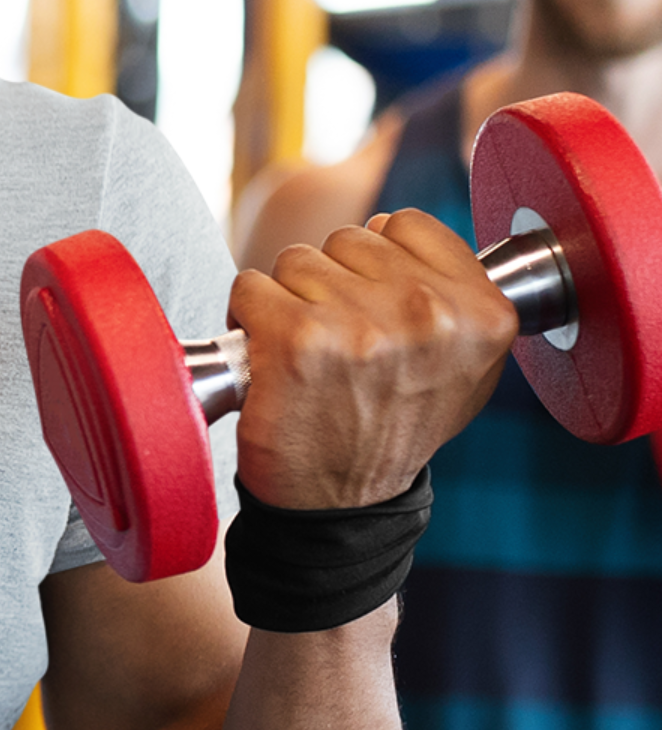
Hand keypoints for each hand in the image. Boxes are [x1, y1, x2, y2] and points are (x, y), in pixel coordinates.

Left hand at [230, 207, 516, 510]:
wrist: (341, 505)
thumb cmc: (394, 428)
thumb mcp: (464, 366)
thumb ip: (452, 293)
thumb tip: (399, 232)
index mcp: (482, 315)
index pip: (406, 225)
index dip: (377, 261)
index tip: (374, 303)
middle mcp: (429, 315)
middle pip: (348, 239)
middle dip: (333, 282)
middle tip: (339, 342)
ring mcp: (362, 326)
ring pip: (296, 260)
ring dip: (289, 301)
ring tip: (308, 353)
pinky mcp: (296, 339)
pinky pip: (250, 286)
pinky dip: (247, 320)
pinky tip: (270, 359)